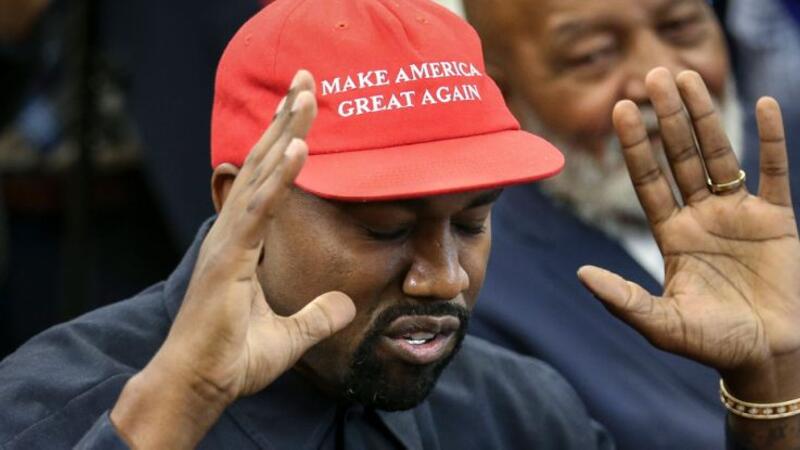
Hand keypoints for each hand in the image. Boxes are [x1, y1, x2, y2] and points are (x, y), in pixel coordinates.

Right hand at [110, 71, 355, 448]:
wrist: (199, 386)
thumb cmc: (231, 359)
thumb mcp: (289, 335)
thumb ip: (317, 315)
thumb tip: (347, 305)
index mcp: (242, 242)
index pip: (268, 181)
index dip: (285, 143)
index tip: (304, 109)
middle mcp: (233, 232)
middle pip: (262, 164)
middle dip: (285, 120)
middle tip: (308, 79)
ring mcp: (228, 242)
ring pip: (259, 175)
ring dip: (285, 132)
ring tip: (307, 94)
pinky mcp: (229, 258)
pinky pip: (259, 210)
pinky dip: (278, 177)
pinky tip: (298, 148)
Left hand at [578, 68, 799, 402]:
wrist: (767, 357)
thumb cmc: (713, 344)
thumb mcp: (662, 324)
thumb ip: (623, 300)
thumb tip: (581, 275)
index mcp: (671, 235)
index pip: (648, 180)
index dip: (636, 145)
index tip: (620, 109)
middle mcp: (700, 216)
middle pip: (681, 156)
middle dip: (667, 117)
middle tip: (652, 74)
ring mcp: (738, 214)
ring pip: (720, 154)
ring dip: (706, 116)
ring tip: (689, 76)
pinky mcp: (777, 220)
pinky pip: (776, 171)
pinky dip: (770, 140)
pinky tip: (764, 104)